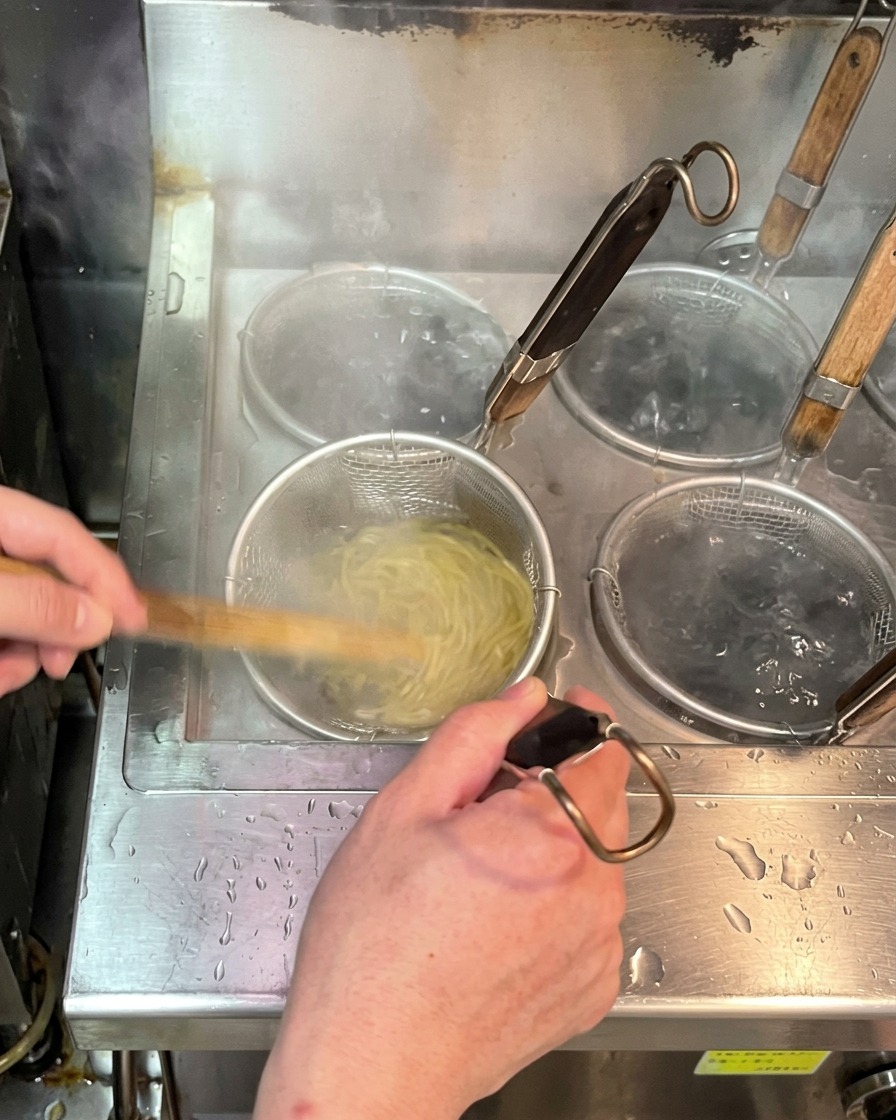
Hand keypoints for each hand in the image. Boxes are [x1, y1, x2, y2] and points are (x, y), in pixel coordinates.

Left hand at [0, 486, 146, 695]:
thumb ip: (36, 605)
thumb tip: (95, 619)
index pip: (69, 538)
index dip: (107, 579)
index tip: (137, 618)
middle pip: (51, 583)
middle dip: (56, 631)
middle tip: (59, 660)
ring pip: (30, 616)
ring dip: (26, 656)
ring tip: (5, 672)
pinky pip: (8, 633)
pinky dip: (6, 660)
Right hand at [253, 676, 628, 1119]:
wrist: (374, 1064)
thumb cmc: (374, 945)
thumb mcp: (404, 811)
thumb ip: (474, 737)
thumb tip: (523, 697)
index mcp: (552, 836)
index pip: (603, 751)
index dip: (579, 727)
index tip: (558, 719)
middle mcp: (595, 892)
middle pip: (597, 806)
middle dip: (551, 793)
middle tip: (479, 815)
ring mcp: (598, 946)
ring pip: (592, 862)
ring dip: (553, 851)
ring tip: (477, 883)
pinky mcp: (594, 989)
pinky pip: (588, 918)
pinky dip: (556, 906)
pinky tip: (495, 926)